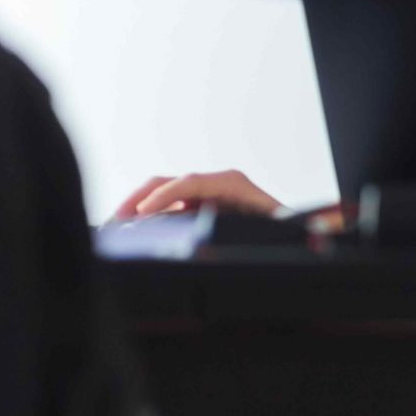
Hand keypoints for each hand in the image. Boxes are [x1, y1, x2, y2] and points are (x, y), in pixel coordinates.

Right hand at [112, 169, 280, 219]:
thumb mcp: (275, 228)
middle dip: (140, 198)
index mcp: (233, 184)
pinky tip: (133, 231)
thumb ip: (257, 227)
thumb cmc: (288, 231)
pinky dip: (149, 217)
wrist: (299, 234)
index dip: (165, 195)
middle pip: (169, 182)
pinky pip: (169, 207)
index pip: (191, 181)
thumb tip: (228, 226)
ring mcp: (206, 194)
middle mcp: (217, 183)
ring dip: (138, 207)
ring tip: (116, 227)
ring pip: (163, 193)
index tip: (143, 212)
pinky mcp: (199, 206)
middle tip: (116, 220)